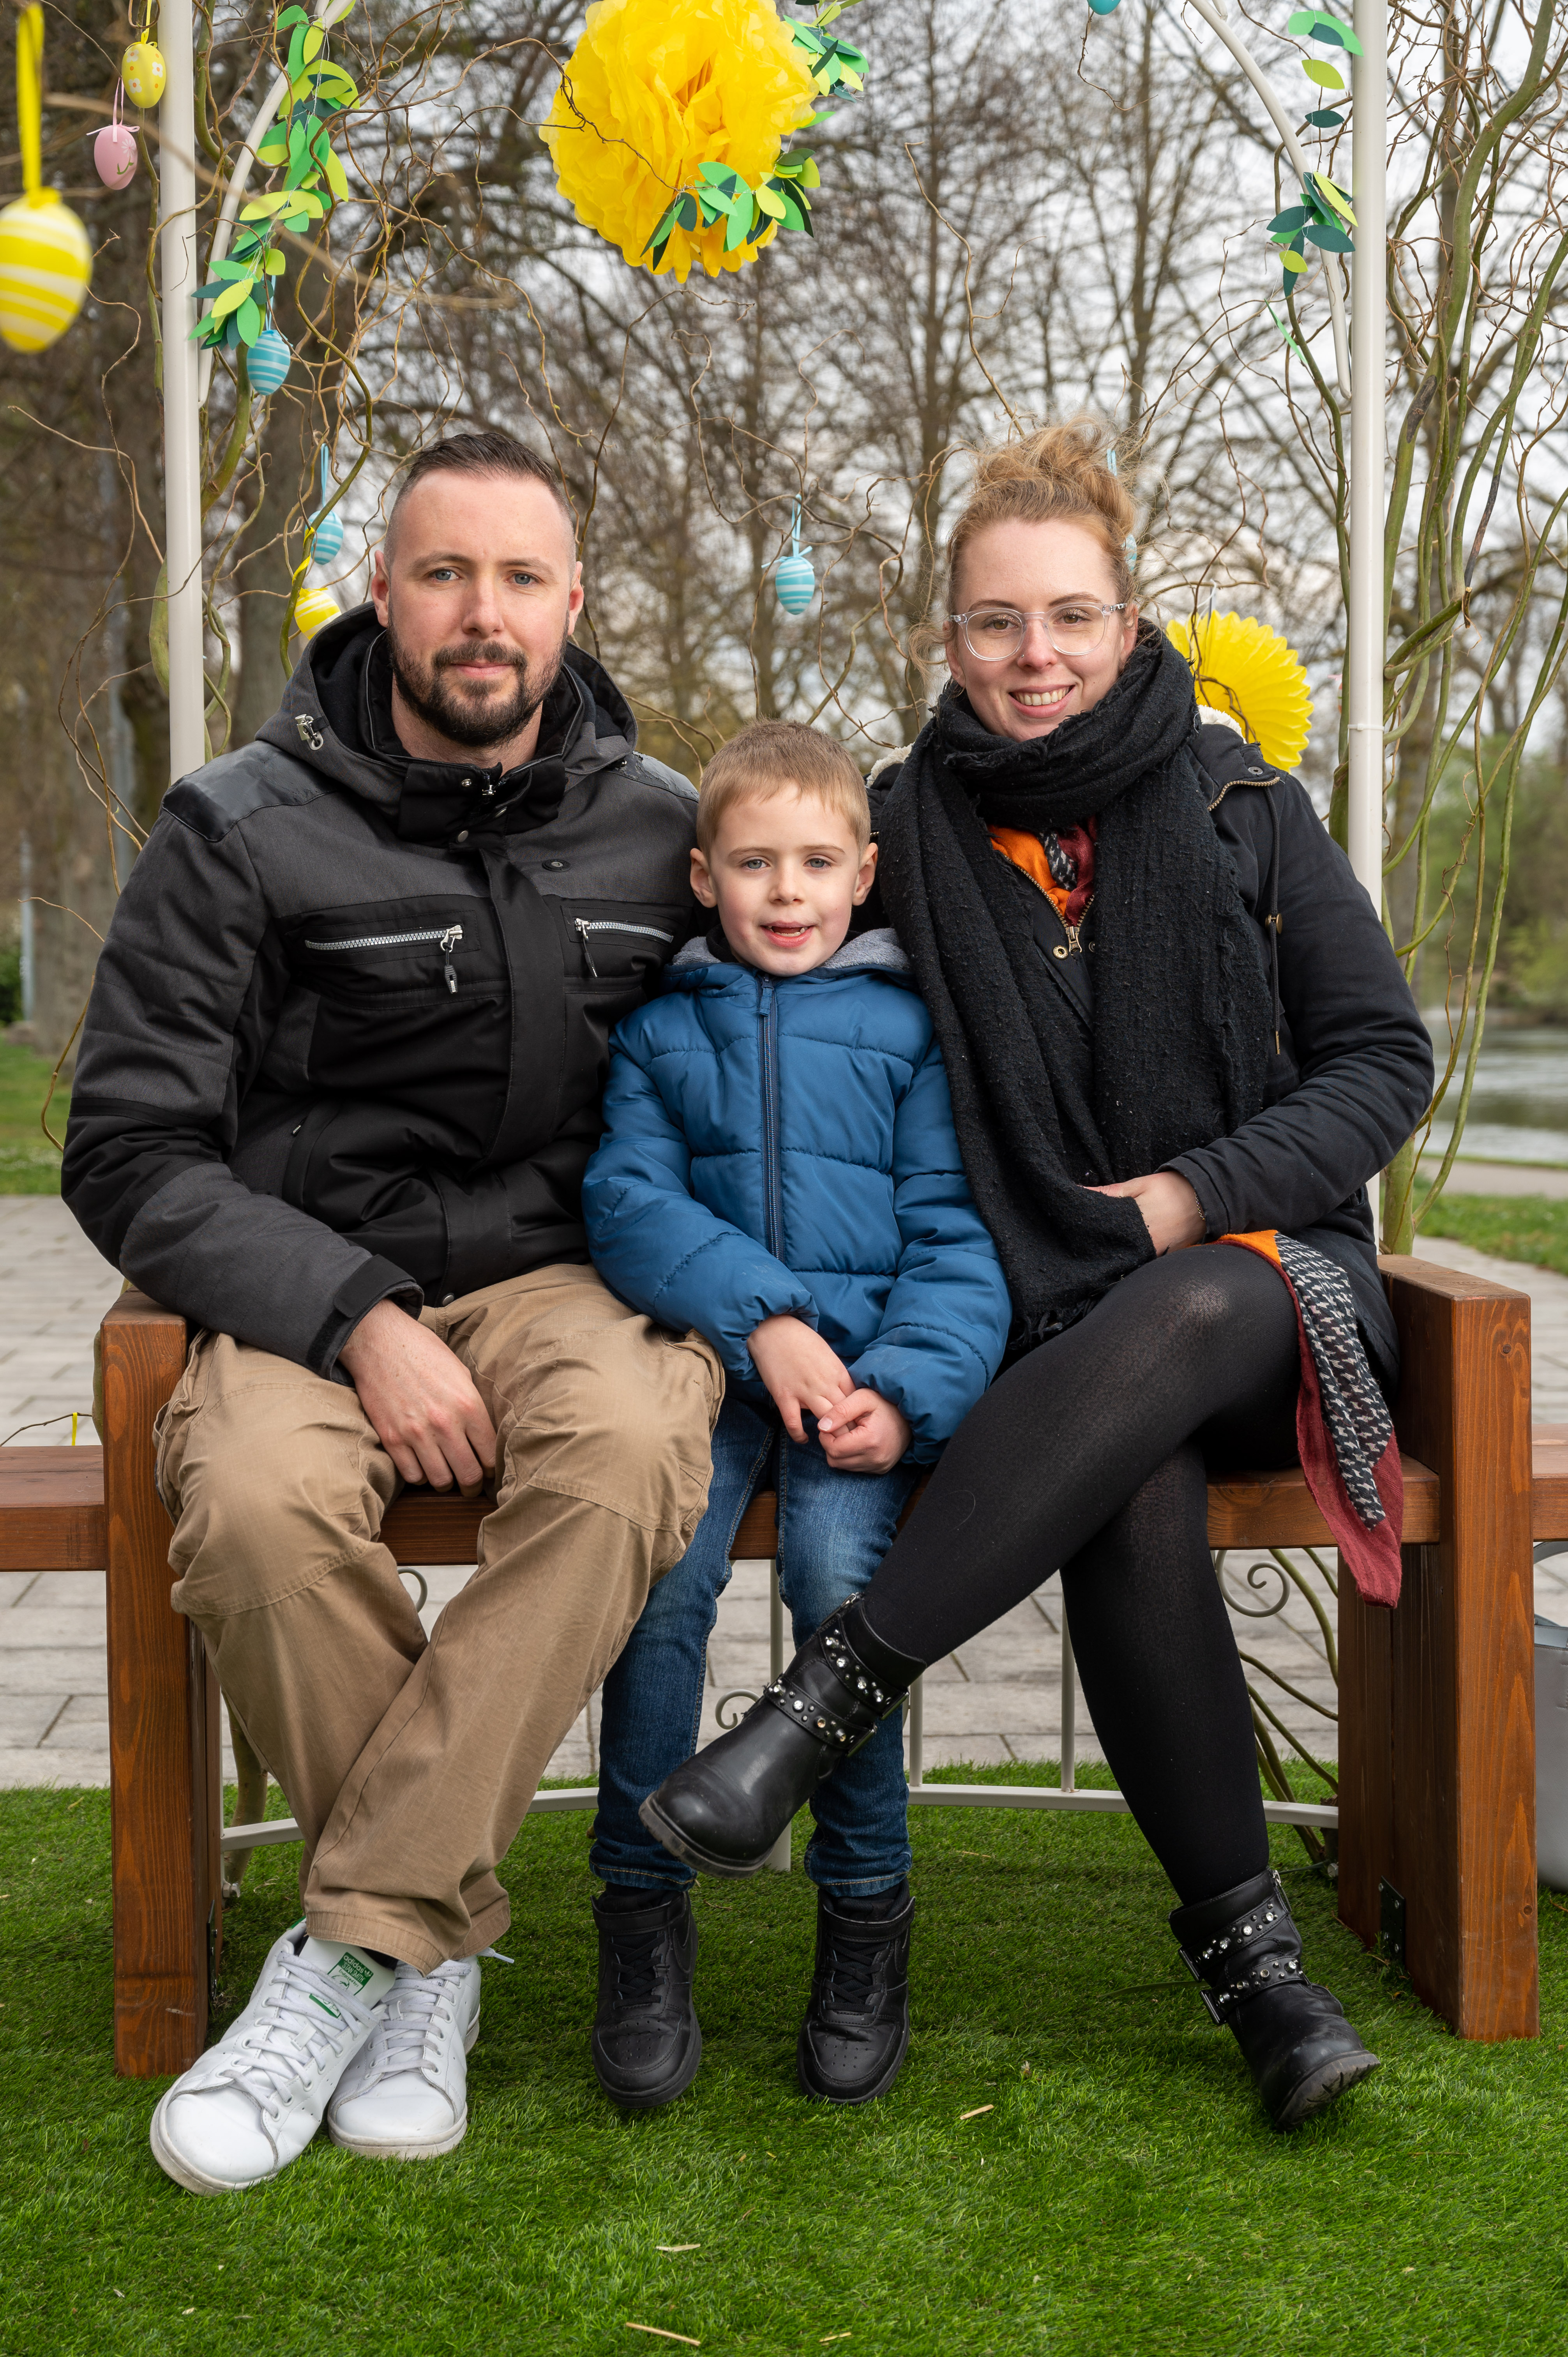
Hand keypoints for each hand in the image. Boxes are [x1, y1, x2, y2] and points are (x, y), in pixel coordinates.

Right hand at [338, 1300, 497, 1493]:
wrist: (380, 1341)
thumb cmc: (424, 1353)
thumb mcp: (461, 1373)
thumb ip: (473, 1406)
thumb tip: (486, 1437)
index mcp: (468, 1405)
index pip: (489, 1455)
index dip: (490, 1468)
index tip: (487, 1469)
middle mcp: (445, 1423)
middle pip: (468, 1474)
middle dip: (472, 1485)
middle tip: (470, 1485)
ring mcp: (416, 1433)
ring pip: (440, 1480)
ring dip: (445, 1483)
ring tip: (446, 1477)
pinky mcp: (391, 1438)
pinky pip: (412, 1475)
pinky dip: (420, 1476)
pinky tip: (422, 1467)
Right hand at [747, 1313, 853, 1443]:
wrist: (773, 1329)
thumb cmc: (801, 1339)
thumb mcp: (827, 1353)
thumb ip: (836, 1373)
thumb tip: (843, 1389)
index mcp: (838, 1372)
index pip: (856, 1401)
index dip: (859, 1416)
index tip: (860, 1427)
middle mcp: (825, 1383)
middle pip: (845, 1414)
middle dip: (852, 1431)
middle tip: (853, 1445)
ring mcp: (805, 1391)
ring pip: (826, 1421)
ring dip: (831, 1436)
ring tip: (833, 1447)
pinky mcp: (785, 1396)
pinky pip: (794, 1422)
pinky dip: (800, 1434)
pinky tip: (804, 1438)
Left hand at [818, 1387, 912, 1474]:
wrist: (910, 1416)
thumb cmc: (885, 1403)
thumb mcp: (862, 1398)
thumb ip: (840, 1410)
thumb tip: (822, 1427)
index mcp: (870, 1441)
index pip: (833, 1449)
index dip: (825, 1436)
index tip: (829, 1424)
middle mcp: (875, 1459)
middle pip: (835, 1460)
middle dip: (830, 1444)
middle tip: (838, 1428)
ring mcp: (879, 1466)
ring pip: (843, 1466)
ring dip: (839, 1451)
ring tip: (849, 1434)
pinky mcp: (880, 1469)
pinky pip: (854, 1468)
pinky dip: (850, 1456)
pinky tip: (857, 1442)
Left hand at [1086, 1170, 1205, 1255]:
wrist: (1209, 1198)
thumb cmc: (1173, 1188)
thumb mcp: (1141, 1184)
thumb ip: (1111, 1192)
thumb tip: (1081, 1191)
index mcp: (1139, 1222)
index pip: (1107, 1231)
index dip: (1092, 1232)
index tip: (1081, 1229)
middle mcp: (1149, 1243)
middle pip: (1116, 1250)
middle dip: (1103, 1246)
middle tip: (1089, 1241)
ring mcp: (1160, 1254)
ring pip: (1130, 1259)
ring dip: (1118, 1254)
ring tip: (1107, 1247)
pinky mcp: (1168, 1259)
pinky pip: (1146, 1262)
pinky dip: (1135, 1257)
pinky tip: (1127, 1252)